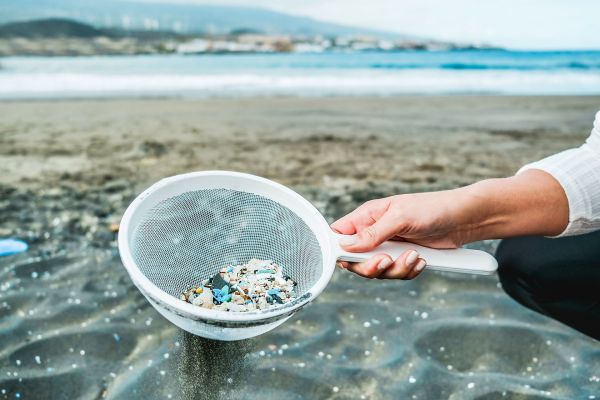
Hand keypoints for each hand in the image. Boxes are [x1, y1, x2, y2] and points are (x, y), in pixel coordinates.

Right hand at [331, 189, 471, 279]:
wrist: (464, 219)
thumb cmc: (432, 208)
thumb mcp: (399, 218)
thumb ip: (372, 233)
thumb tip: (345, 245)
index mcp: (367, 217)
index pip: (339, 235)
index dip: (338, 249)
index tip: (349, 258)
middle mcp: (375, 233)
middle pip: (355, 260)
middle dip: (370, 267)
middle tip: (386, 261)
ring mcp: (389, 247)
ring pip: (377, 271)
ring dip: (395, 269)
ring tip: (414, 256)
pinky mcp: (404, 258)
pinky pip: (396, 274)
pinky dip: (408, 271)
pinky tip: (421, 261)